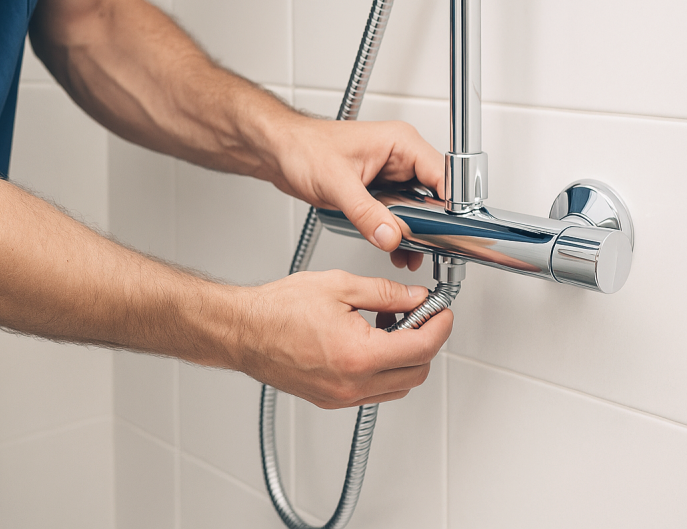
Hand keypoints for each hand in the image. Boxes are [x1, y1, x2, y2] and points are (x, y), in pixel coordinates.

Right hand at [235, 270, 452, 407]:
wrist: (243, 331)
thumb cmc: (278, 311)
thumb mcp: (340, 287)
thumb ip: (385, 293)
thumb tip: (415, 298)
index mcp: (359, 356)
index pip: (422, 347)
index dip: (440, 325)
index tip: (442, 311)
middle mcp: (352, 384)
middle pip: (417, 372)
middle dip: (426, 341)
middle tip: (419, 314)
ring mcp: (342, 397)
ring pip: (398, 386)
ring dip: (406, 358)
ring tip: (391, 325)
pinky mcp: (331, 399)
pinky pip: (374, 391)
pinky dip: (384, 369)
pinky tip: (371, 340)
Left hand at [270, 117, 443, 270]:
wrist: (281, 151)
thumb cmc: (304, 149)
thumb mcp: (337, 184)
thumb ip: (365, 213)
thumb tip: (390, 235)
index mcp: (400, 143)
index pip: (443, 175)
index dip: (451, 205)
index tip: (451, 231)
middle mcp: (401, 157)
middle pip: (436, 194)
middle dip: (433, 224)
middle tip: (430, 248)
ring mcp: (392, 173)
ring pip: (420, 207)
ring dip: (416, 232)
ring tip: (412, 254)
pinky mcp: (381, 189)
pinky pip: (401, 213)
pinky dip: (400, 232)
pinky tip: (396, 250)